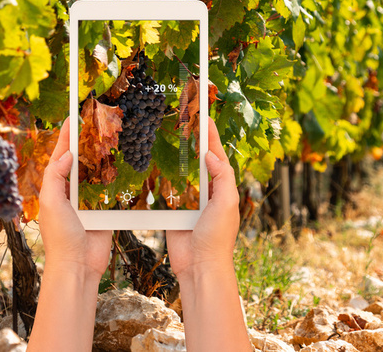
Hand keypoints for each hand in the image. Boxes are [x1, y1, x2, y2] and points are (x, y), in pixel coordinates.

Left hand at [38, 118, 112, 279]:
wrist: (78, 265)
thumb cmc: (60, 237)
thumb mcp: (52, 203)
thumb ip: (55, 177)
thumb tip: (66, 154)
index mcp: (55, 187)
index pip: (61, 155)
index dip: (66, 136)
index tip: (73, 115)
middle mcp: (70, 191)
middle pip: (80, 160)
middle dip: (86, 142)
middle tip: (97, 122)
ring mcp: (87, 200)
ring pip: (96, 172)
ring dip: (103, 157)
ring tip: (112, 137)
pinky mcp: (104, 209)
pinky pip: (109, 189)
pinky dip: (115, 177)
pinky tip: (124, 165)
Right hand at [166, 118, 239, 278]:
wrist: (200, 267)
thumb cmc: (218, 238)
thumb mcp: (226, 204)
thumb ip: (223, 178)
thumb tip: (212, 155)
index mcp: (223, 188)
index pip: (217, 156)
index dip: (211, 136)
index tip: (204, 116)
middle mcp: (208, 193)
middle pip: (200, 161)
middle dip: (195, 141)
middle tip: (185, 119)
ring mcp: (191, 202)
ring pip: (184, 174)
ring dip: (178, 157)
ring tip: (170, 135)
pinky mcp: (175, 212)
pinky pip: (169, 192)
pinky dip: (164, 179)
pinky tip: (155, 166)